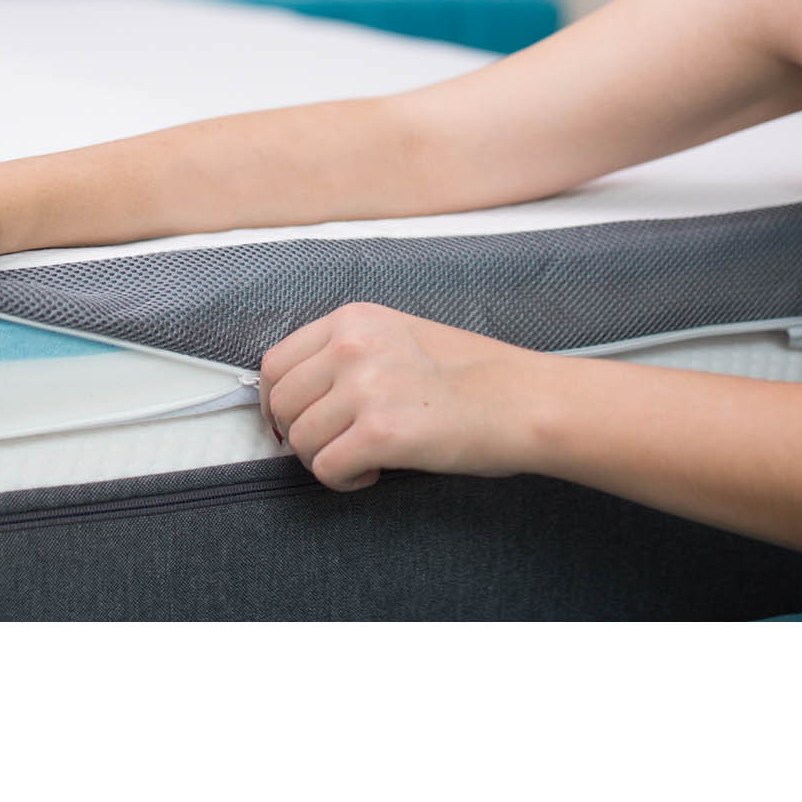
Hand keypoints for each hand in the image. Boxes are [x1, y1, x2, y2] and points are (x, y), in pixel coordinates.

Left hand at [256, 302, 547, 492]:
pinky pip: (325, 469)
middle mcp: (351, 346)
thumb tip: (302, 393)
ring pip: (300, 440)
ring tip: (361, 460)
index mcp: (354, 319)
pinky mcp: (379, 433)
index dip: (277, 401)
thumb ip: (349, 353)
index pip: (277, 362)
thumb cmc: (473, 376)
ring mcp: (364, 387)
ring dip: (323, 460)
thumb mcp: (401, 337)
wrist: (524, 400)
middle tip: (332, 448)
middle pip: (282, 403)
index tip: (292, 422)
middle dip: (298, 434)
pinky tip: (373, 474)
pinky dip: (342, 481)